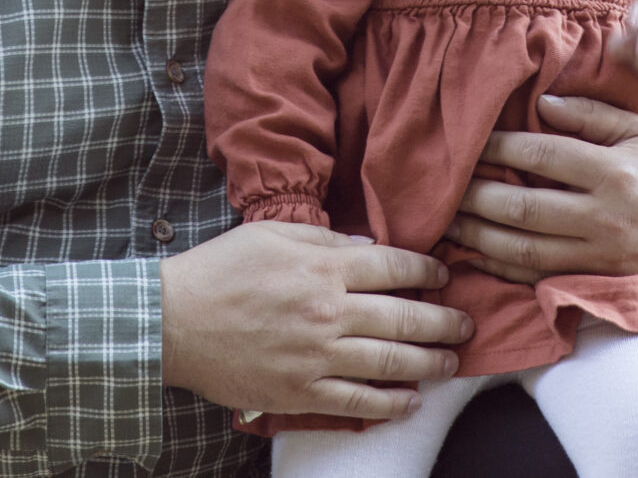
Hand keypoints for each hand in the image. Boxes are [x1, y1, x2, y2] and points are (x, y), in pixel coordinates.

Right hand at [159, 221, 472, 419]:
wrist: (172, 321)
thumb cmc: (219, 270)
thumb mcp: (271, 234)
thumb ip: (325, 239)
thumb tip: (368, 247)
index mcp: (322, 267)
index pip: (393, 266)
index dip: (425, 271)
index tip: (442, 276)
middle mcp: (328, 312)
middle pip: (404, 316)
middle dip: (443, 321)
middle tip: (465, 325)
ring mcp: (317, 357)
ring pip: (391, 361)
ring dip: (429, 362)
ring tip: (450, 361)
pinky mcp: (300, 393)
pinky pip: (358, 402)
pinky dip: (391, 404)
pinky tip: (410, 401)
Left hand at [445, 95, 637, 288]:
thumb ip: (592, 115)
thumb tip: (541, 103)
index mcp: (615, 171)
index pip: (543, 155)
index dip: (501, 147)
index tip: (474, 140)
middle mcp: (603, 216)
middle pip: (522, 207)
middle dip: (476, 195)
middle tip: (446, 183)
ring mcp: (597, 255)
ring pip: (522, 249)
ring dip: (478, 235)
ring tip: (449, 218)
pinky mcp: (594, 280)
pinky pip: (537, 277)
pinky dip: (501, 267)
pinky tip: (475, 251)